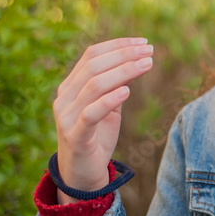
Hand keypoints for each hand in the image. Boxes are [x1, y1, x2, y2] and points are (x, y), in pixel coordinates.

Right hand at [52, 38, 153, 203]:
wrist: (81, 173)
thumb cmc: (97, 135)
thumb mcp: (109, 106)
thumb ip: (117, 84)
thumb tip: (136, 59)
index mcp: (71, 86)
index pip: (91, 54)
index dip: (118, 45)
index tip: (143, 42)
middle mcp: (64, 97)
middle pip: (94, 66)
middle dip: (124, 55)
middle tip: (150, 51)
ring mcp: (66, 116)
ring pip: (94, 85)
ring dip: (123, 71)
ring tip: (147, 64)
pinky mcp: (74, 135)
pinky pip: (91, 113)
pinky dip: (109, 99)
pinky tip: (128, 91)